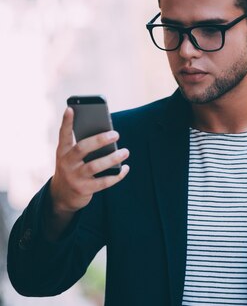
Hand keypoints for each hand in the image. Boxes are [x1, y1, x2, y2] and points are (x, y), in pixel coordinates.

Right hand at [47, 107, 128, 231]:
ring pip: (95, 166)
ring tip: (126, 151)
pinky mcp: (84, 189)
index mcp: (62, 152)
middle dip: (99, 140)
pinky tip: (125, 168)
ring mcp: (74, 177)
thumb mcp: (71, 159)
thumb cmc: (71, 170)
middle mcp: (66, 163)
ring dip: (112, 158)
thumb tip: (107, 138)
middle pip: (82, 148)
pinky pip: (104, 182)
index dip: (66, 122)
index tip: (70, 108)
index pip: (63, 135)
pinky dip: (117, 175)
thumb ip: (84, 148)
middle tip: (116, 134)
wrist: (61, 197)